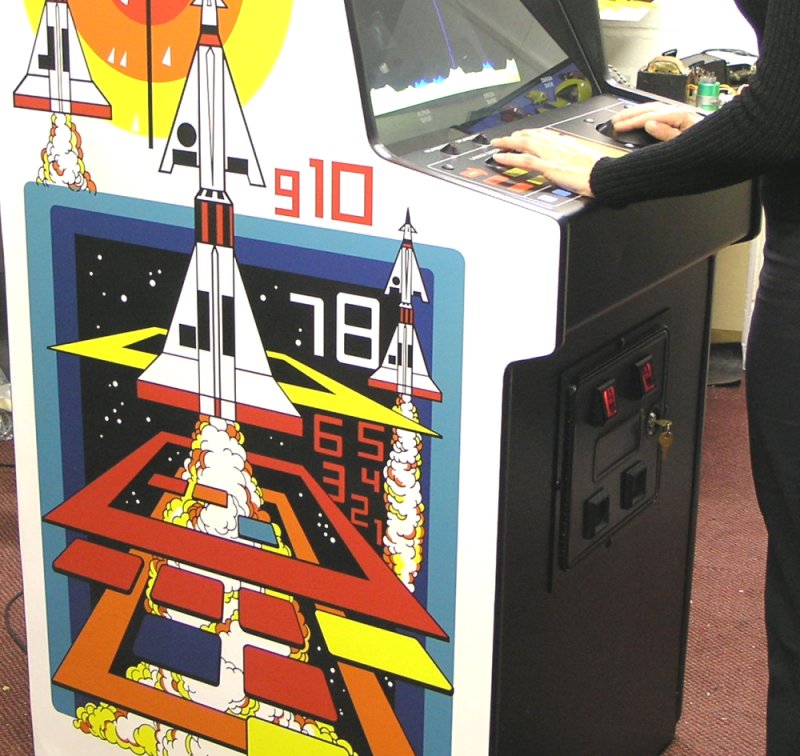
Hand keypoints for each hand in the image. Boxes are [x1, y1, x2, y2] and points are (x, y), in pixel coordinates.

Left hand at [491, 129, 606, 196]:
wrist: (605, 175)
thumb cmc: (600, 170)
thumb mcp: (586, 157)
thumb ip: (573, 156)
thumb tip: (568, 159)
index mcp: (567, 142)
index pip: (544, 134)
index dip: (530, 133)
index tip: (522, 133)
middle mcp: (557, 145)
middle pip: (531, 136)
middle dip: (515, 135)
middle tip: (502, 138)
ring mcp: (552, 155)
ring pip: (525, 144)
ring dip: (508, 143)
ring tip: (496, 144)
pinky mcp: (549, 167)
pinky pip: (525, 160)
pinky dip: (510, 158)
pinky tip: (500, 157)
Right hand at [612, 101, 702, 141]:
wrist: (722, 146)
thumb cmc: (707, 146)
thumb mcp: (685, 143)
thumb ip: (667, 134)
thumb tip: (650, 124)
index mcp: (681, 116)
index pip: (651, 116)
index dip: (633, 121)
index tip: (618, 127)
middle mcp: (680, 112)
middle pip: (650, 109)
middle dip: (630, 114)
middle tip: (613, 121)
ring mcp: (679, 114)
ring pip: (653, 108)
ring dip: (634, 112)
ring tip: (620, 118)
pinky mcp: (679, 119)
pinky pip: (658, 113)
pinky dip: (644, 114)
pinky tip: (636, 117)